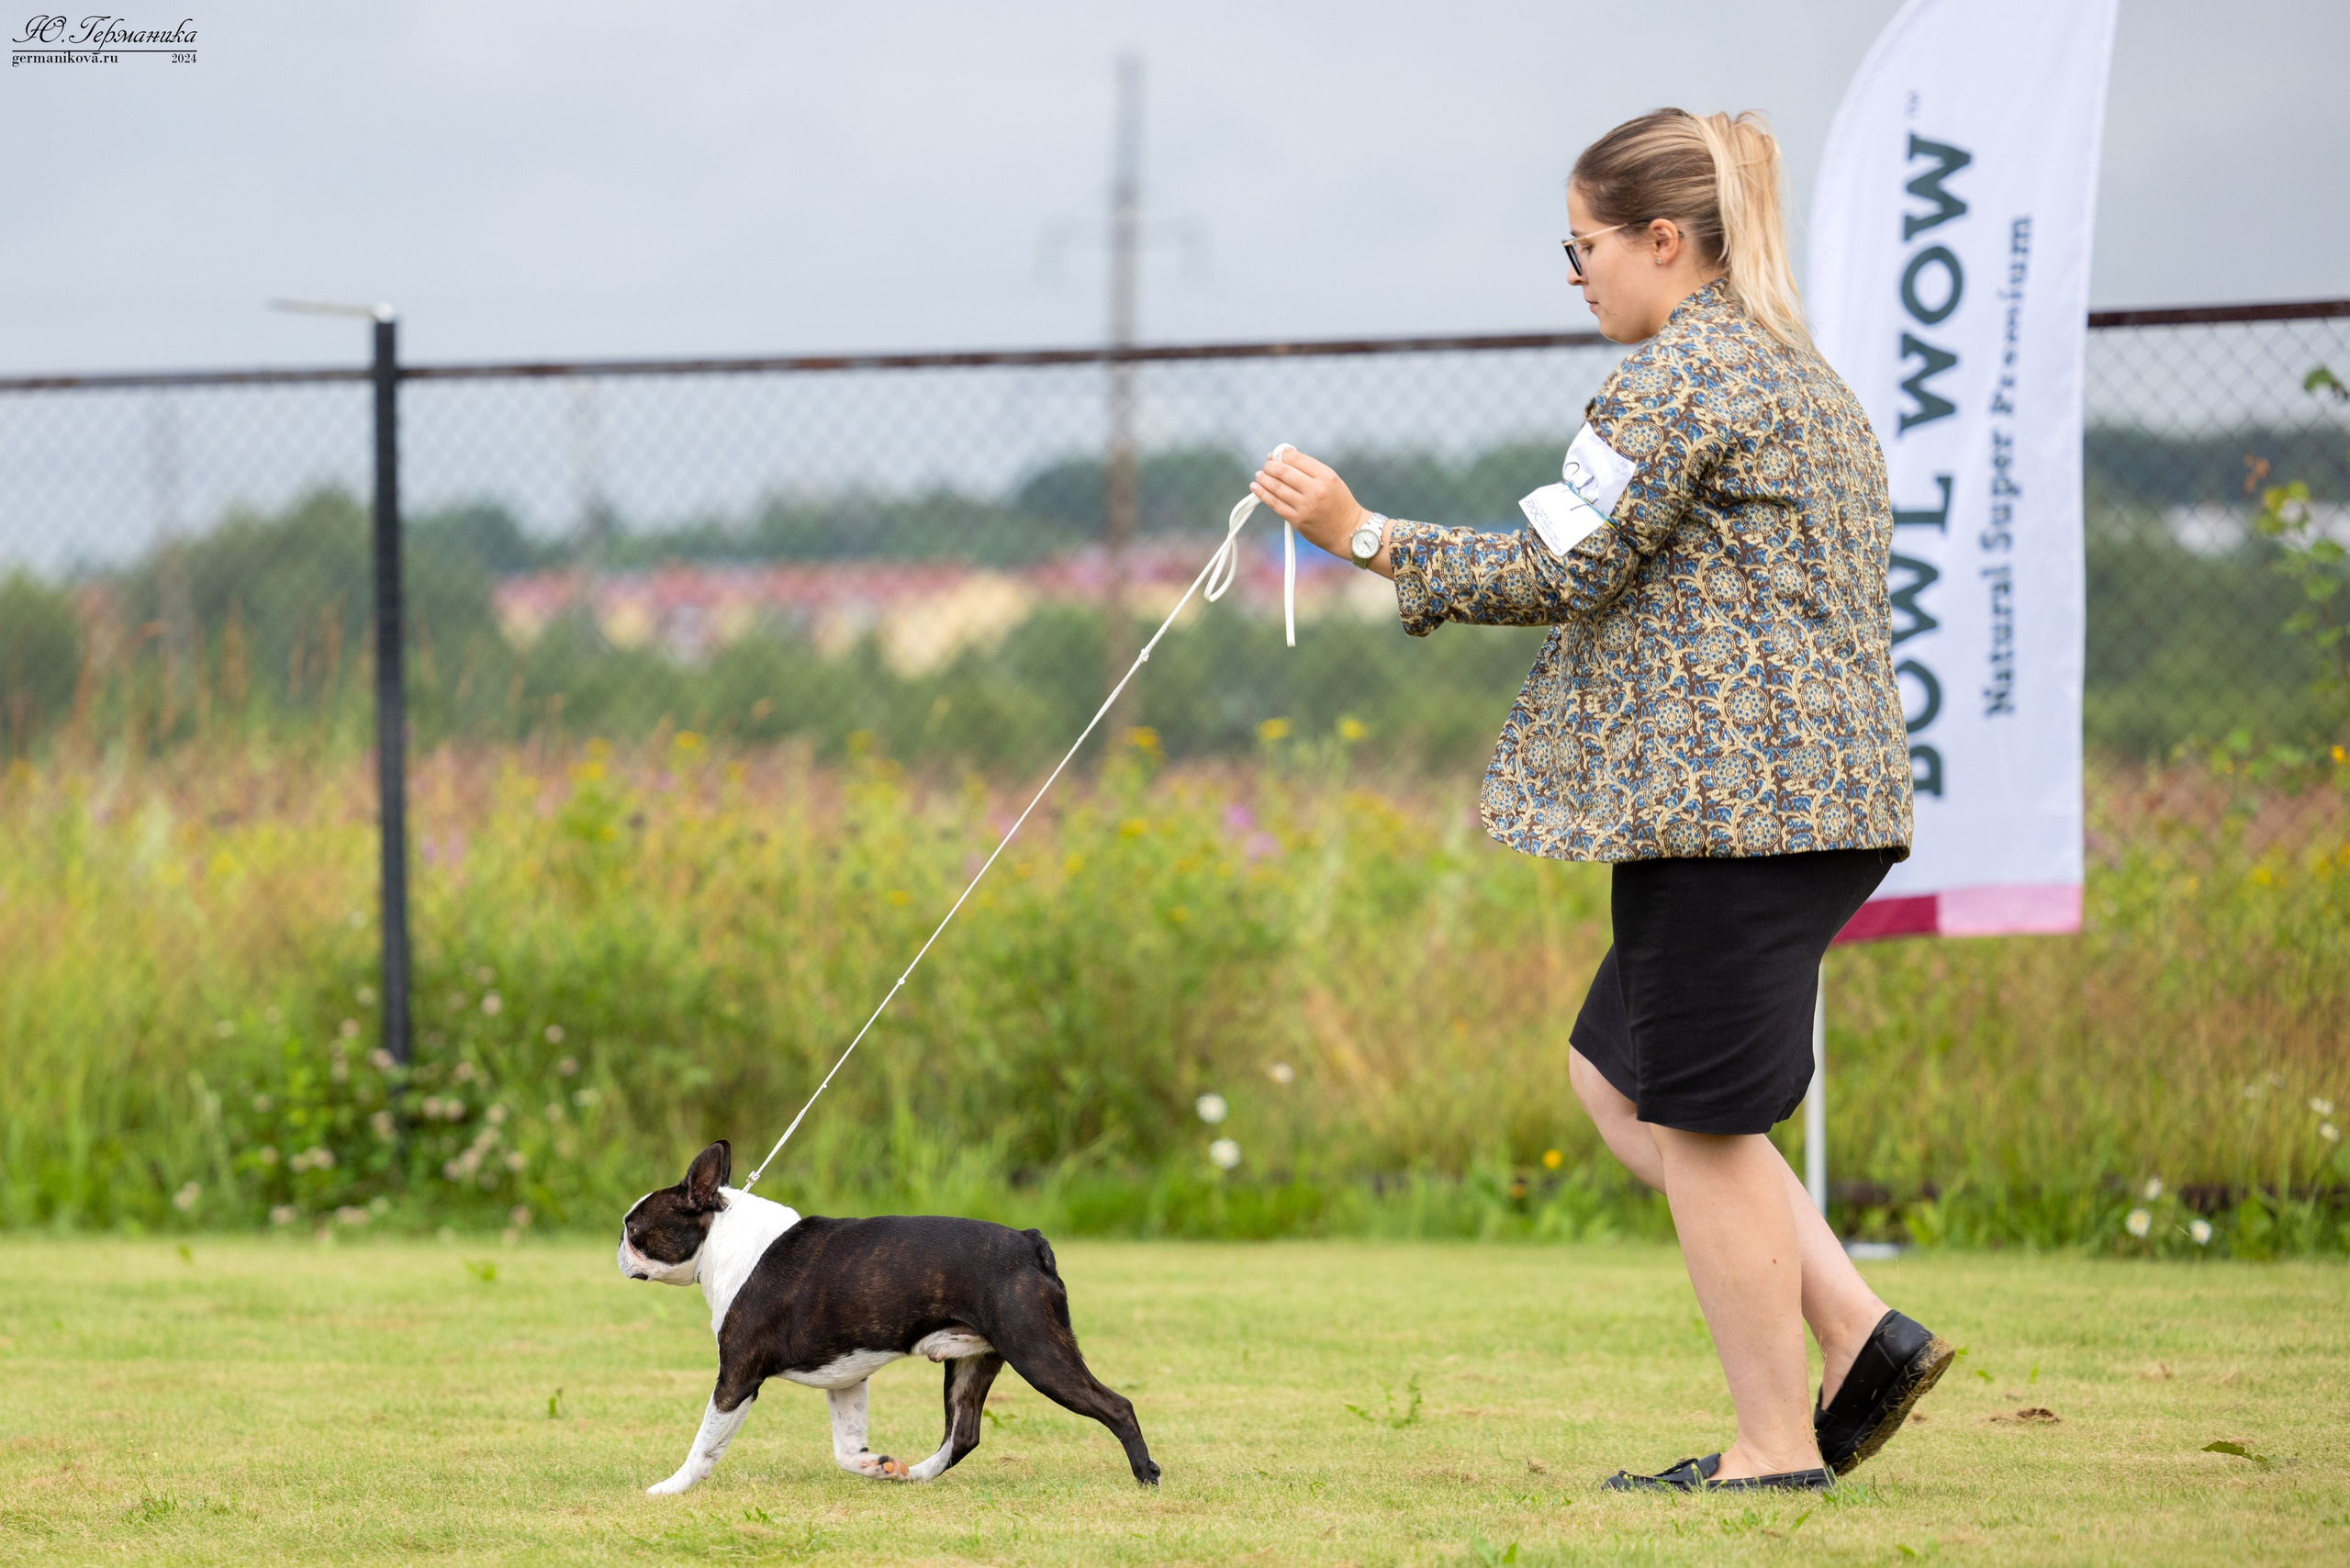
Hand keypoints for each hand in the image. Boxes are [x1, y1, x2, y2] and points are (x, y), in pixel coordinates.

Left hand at [1249, 448, 1365, 559]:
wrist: (1348, 531)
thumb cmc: (1339, 503)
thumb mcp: (1331, 480)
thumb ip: (1310, 469)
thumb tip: (1283, 458)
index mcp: (1326, 476)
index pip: (1297, 459)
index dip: (1282, 455)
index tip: (1276, 455)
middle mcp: (1315, 490)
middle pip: (1284, 472)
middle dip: (1270, 466)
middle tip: (1266, 465)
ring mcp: (1305, 506)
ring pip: (1276, 488)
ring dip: (1264, 479)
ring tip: (1259, 475)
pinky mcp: (1297, 520)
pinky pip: (1275, 504)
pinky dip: (1262, 494)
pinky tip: (1255, 487)